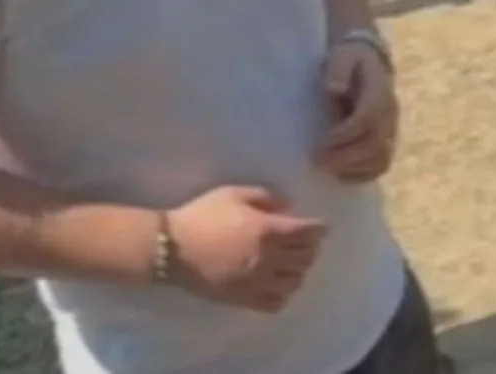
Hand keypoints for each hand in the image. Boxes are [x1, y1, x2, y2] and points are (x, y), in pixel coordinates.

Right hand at [165, 185, 328, 313]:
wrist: (174, 248)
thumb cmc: (202, 215)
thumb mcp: (232, 193)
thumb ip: (264, 198)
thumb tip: (287, 208)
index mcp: (268, 230)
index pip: (308, 232)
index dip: (319, 228)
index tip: (321, 226)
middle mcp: (270, 259)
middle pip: (306, 257)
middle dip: (311, 248)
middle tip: (306, 241)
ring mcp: (259, 282)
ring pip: (296, 282)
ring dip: (299, 270)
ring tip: (292, 263)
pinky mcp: (246, 299)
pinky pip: (277, 302)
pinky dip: (284, 293)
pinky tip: (277, 284)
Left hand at [317, 40, 399, 183]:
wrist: (369, 60)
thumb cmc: (350, 59)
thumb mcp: (342, 56)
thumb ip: (339, 71)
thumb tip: (334, 89)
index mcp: (380, 93)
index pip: (367, 120)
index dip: (345, 135)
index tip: (321, 143)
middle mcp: (390, 115)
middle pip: (375, 145)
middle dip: (345, 157)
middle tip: (318, 161)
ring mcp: (392, 130)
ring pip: (382, 159)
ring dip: (354, 169)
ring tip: (327, 169)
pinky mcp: (388, 141)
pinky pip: (382, 165)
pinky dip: (363, 175)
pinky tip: (341, 175)